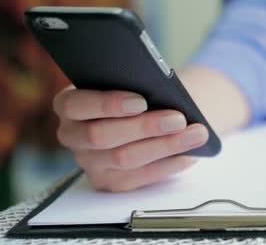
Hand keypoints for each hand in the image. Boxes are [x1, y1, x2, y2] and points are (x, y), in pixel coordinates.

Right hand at [54, 87, 207, 191]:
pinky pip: (141, 177)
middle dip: (145, 127)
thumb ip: (136, 84)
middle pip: (102, 136)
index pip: (76, 105)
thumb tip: (158, 90)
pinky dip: (169, 164)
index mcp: (70, 105)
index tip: (141, 101)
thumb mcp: (134, 82)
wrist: (152, 111)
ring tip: (196, 134)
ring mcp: (90, 163)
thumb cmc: (141, 92)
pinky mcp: (111, 182)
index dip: (108, 104)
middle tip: (178, 119)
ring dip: (166, 146)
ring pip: (125, 158)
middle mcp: (73, 136)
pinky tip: (190, 154)